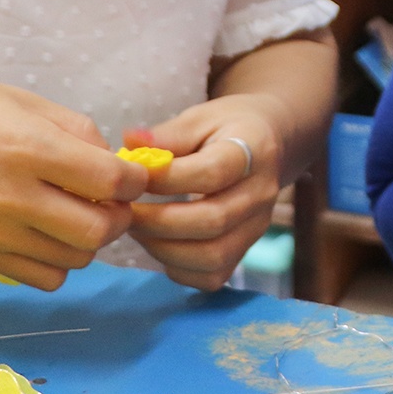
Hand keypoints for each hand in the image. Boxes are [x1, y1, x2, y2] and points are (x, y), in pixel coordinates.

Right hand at [0, 73, 149, 290]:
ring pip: (75, 260)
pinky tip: (49, 232)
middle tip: (109, 198)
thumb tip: (113, 164)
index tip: (132, 174)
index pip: (109, 181)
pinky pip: (43, 278)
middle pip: (98, 231)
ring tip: (77, 212)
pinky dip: (59, 260)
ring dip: (90, 239)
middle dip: (117, 215)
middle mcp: (12, 197)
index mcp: (28, 148)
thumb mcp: (24, 100)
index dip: (135, 180)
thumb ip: (76, 132)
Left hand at [125, 94, 284, 290]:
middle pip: (213, 221)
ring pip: (213, 255)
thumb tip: (129, 141)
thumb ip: (168, 134)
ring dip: (164, 249)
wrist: (266, 143)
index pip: (212, 173)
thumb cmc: (226, 128)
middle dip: (159, 222)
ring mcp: (257, 227)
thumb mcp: (201, 118)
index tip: (132, 177)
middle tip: (126, 212)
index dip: (167, 180)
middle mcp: (262, 193)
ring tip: (137, 230)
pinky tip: (158, 244)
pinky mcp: (246, 250)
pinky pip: (212, 275)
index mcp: (254, 151)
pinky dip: (178, 269)